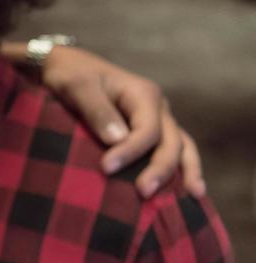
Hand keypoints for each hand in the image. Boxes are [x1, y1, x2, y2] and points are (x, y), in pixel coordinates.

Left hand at [37, 44, 203, 197]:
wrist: (68, 66)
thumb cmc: (71, 75)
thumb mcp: (78, 87)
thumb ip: (97, 110)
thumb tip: (117, 138)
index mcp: (143, 94)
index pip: (147, 130)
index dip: (130, 151)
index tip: (106, 168)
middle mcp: (158, 107)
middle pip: (170, 142)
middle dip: (160, 169)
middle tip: (143, 192)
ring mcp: (159, 119)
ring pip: (181, 147)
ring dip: (186, 171)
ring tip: (194, 195)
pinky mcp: (152, 131)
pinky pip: (175, 150)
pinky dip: (183, 168)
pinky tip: (189, 191)